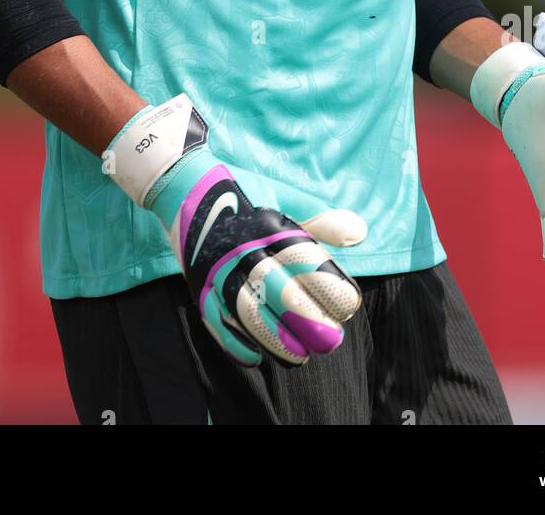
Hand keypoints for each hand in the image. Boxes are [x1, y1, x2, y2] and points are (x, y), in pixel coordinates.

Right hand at [104, 94, 366, 366]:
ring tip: (300, 358)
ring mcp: (216, 269)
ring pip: (247, 312)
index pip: (303, 260)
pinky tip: (257, 358)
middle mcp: (241, 247)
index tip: (349, 305)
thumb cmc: (245, 196)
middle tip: (331, 340)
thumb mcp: (284, 200)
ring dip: (275, 339)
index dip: (328, 285)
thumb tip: (360, 232)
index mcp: (267, 224)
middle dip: (307, 319)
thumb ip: (320, 220)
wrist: (184, 187)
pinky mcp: (197, 285)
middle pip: (277, 289)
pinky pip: (214, 320)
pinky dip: (235, 342)